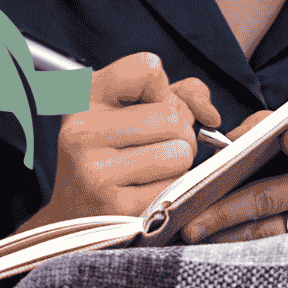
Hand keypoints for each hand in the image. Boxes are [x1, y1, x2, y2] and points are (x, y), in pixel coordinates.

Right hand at [16, 53, 219, 231]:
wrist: (77, 218)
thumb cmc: (112, 159)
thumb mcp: (130, 113)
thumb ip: (179, 95)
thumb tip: (209, 113)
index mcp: (84, 97)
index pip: (148, 69)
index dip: (165, 91)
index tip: (154, 108)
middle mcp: (83, 130)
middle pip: (172, 117)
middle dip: (180, 135)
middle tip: (159, 149)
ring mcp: (96, 169)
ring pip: (180, 153)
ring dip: (179, 164)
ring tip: (153, 171)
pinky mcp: (115, 206)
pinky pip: (174, 187)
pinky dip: (172, 191)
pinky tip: (148, 193)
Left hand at [180, 114, 287, 269]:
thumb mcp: (281, 140)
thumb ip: (258, 132)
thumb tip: (226, 149)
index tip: (286, 140)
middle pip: (272, 195)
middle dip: (224, 210)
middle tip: (190, 222)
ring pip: (270, 229)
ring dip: (227, 235)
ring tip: (196, 236)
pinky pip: (275, 251)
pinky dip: (243, 250)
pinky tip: (218, 247)